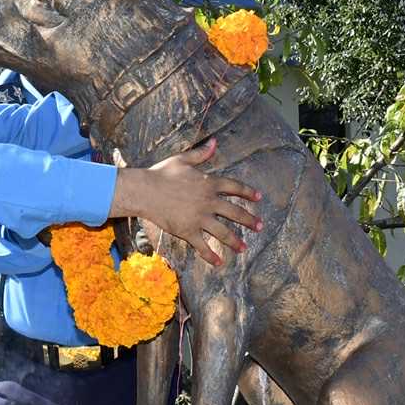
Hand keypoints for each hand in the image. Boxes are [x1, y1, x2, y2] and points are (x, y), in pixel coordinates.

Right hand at [111, 139, 261, 265]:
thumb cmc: (161, 173)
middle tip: (260, 227)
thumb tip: (215, 142)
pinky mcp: (188, 231)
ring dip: (235, 241)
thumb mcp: (182, 159)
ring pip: (223, 232)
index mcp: (209, 183)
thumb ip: (201, 153)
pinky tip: (218, 262)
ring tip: (243, 248)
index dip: (248, 192)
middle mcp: (208, 202)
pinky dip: (210, 255)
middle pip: (234, 212)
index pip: (234, 188)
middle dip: (249, 220)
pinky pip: (202, 245)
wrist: (145, 191)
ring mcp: (200, 218)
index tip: (258, 198)